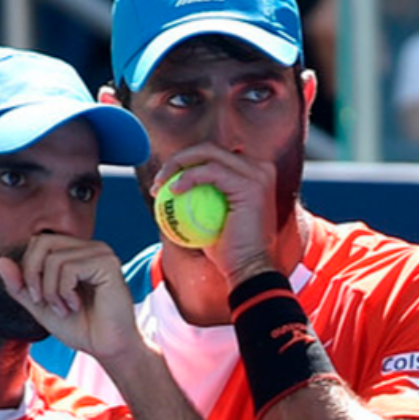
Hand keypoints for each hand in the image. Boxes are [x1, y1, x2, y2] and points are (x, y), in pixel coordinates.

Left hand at [0, 234, 148, 365]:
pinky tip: (76, 305)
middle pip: (42, 242)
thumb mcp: (40, 305)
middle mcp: (89, 247)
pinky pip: (69, 268)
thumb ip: (20, 285)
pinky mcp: (107, 263)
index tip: (36, 298)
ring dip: (51, 291)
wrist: (107, 347)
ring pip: (54, 258)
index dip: (28, 269)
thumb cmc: (80, 327)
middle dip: (34, 276)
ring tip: (64, 308)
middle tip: (44, 302)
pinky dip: (64, 292)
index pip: (38, 242)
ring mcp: (100, 253)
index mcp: (76, 252)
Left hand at [149, 143, 278, 284]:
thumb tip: (172, 185)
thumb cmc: (228, 251)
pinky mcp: (251, 184)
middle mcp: (259, 167)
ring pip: (208, 153)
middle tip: (159, 181)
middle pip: (209, 149)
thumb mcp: (210, 219)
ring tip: (160, 185)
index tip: (164, 181)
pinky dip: (188, 177)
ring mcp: (258, 174)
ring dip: (177, 164)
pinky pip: (210, 172)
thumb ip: (201, 198)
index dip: (185, 161)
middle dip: (178, 159)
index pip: (213, 155)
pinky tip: (173, 190)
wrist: (248, 270)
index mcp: (253, 172)